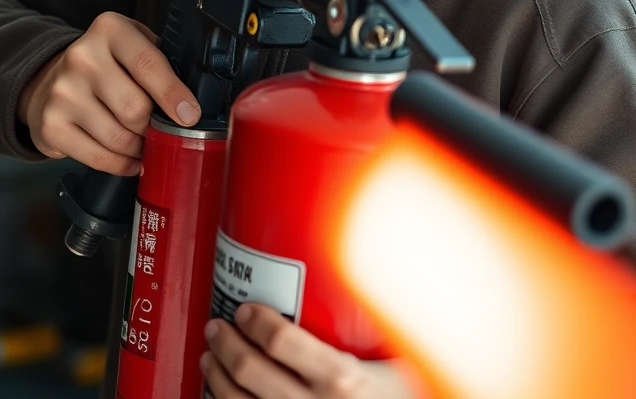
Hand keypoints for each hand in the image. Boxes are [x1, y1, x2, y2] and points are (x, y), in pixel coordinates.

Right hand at [15, 11, 199, 174]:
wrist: (50, 79)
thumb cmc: (108, 63)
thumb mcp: (135, 43)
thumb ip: (162, 60)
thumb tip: (193, 97)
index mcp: (110, 30)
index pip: (148, 64)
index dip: (173, 94)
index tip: (190, 115)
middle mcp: (82, 58)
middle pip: (135, 108)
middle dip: (155, 126)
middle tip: (164, 129)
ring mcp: (62, 93)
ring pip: (118, 137)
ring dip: (140, 148)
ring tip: (147, 143)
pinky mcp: (50, 126)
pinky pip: (97, 157)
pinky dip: (121, 164)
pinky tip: (130, 159)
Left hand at [201, 305, 420, 398]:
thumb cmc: (407, 398)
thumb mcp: (402, 362)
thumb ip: (385, 321)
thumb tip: (383, 266)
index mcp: (343, 380)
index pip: (281, 342)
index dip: (255, 322)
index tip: (247, 308)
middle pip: (251, 372)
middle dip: (227, 343)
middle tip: (219, 325)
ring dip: (217, 376)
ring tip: (213, 356)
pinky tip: (220, 394)